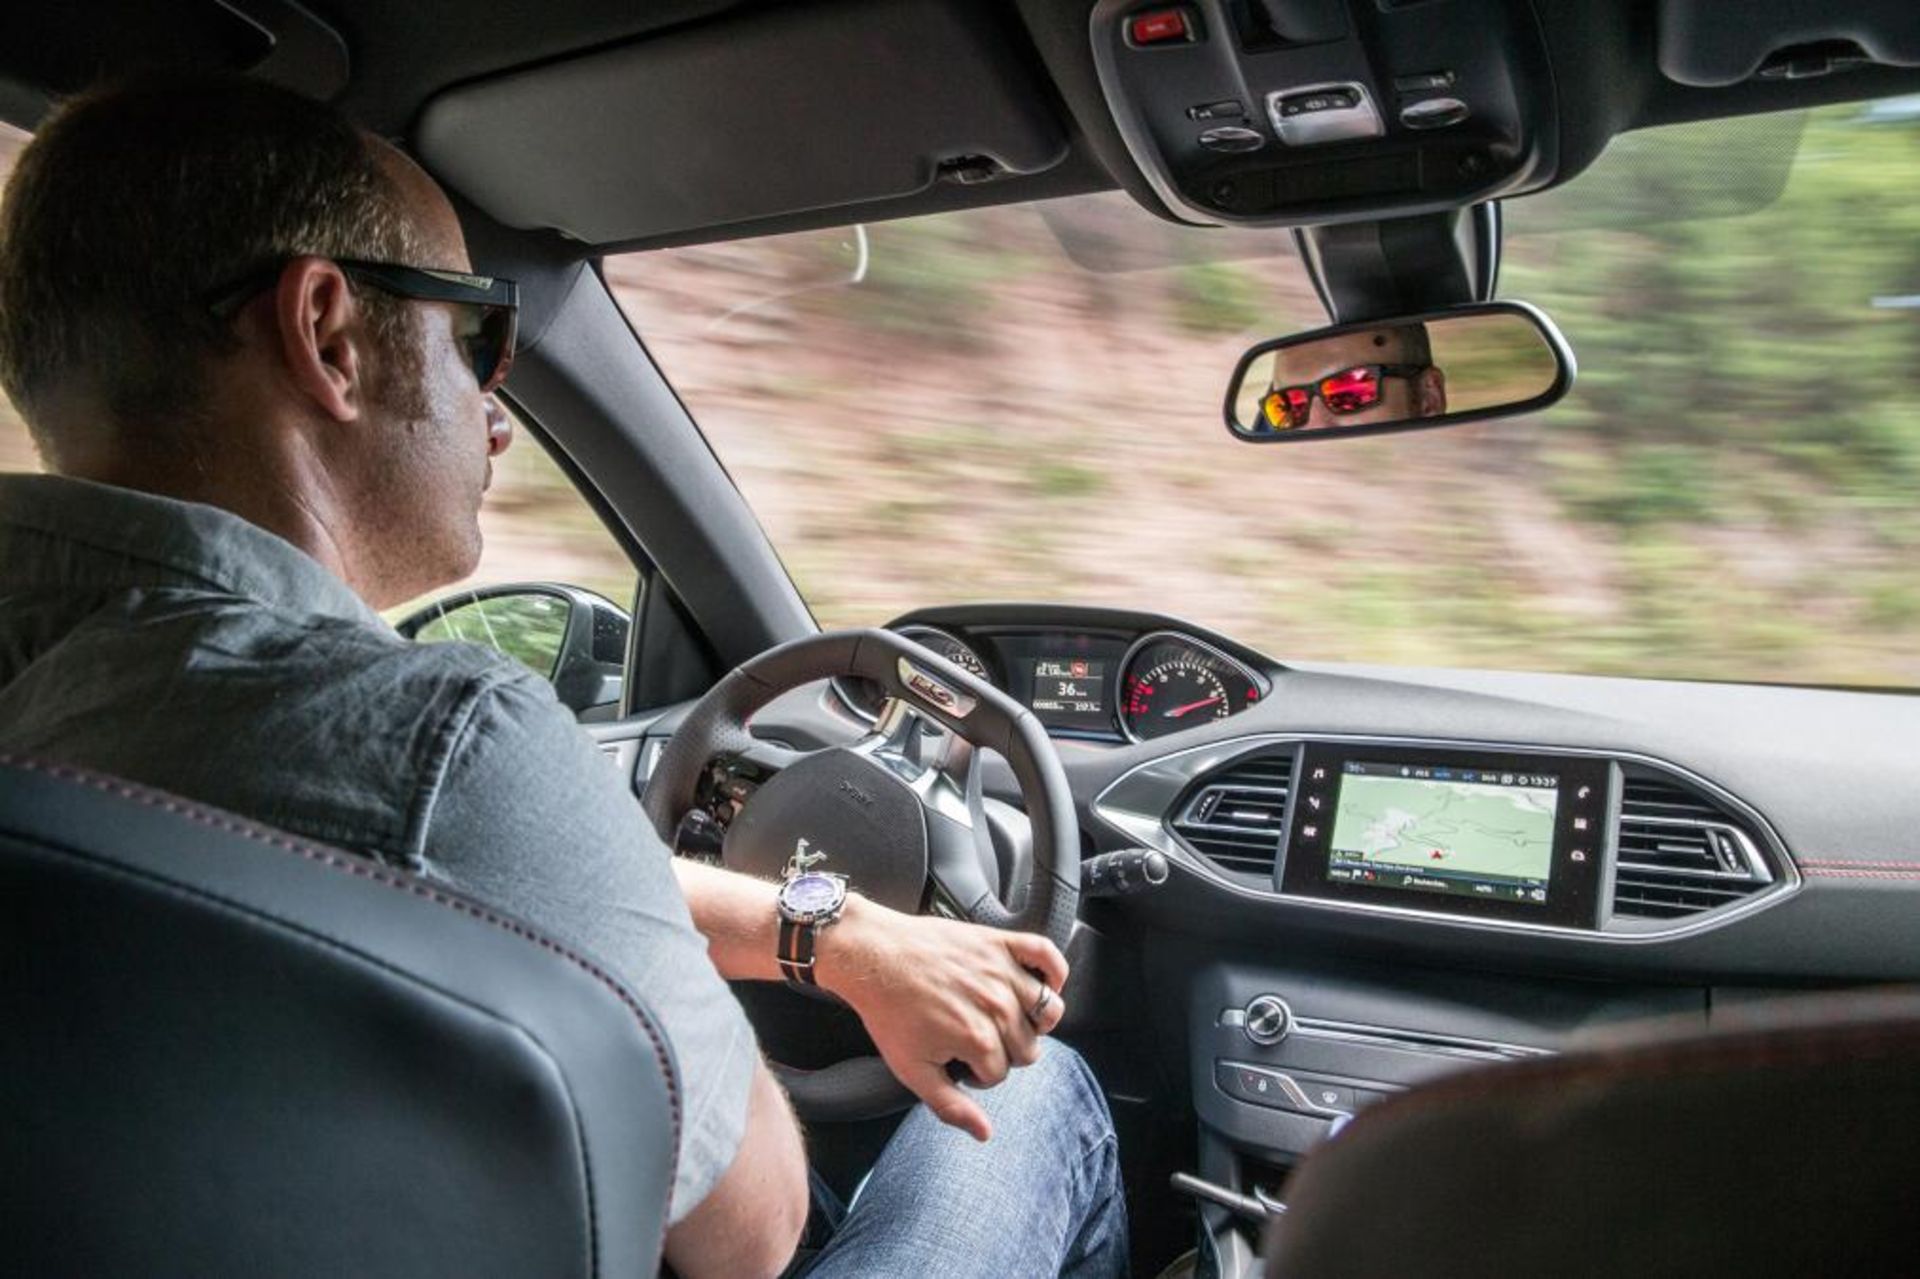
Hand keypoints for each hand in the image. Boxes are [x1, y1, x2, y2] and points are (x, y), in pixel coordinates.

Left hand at [816, 894, 1067, 1141]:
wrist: (872, 957)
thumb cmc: (888, 1011)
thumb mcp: (911, 1069)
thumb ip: (950, 1105)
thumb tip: (984, 1132)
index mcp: (978, 1038)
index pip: (1001, 1073)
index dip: (978, 1074)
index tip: (958, 1061)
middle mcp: (997, 1005)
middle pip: (1029, 1047)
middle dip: (1005, 1052)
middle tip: (977, 1041)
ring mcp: (1001, 971)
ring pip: (1049, 1010)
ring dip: (1035, 1022)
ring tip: (1009, 1019)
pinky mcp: (999, 943)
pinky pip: (1048, 956)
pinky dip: (1054, 972)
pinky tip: (1041, 985)